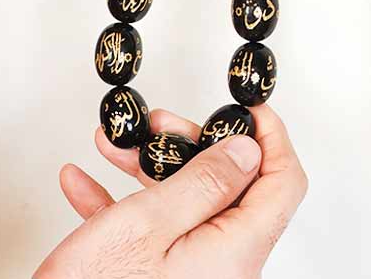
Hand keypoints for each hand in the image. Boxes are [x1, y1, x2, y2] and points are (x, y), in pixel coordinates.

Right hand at [32, 104, 307, 277]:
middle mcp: (225, 266)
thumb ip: (205, 181)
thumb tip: (248, 148)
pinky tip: (87, 184)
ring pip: (188, 206)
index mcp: (235, 251)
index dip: (270, 136)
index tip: (246, 108)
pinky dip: (124, 204)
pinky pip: (155, 233)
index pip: (283, 183)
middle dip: (190, 145)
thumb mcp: (148, 223)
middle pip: (232, 188)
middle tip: (159, 123)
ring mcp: (195, 275)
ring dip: (149, 169)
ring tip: (114, 144)